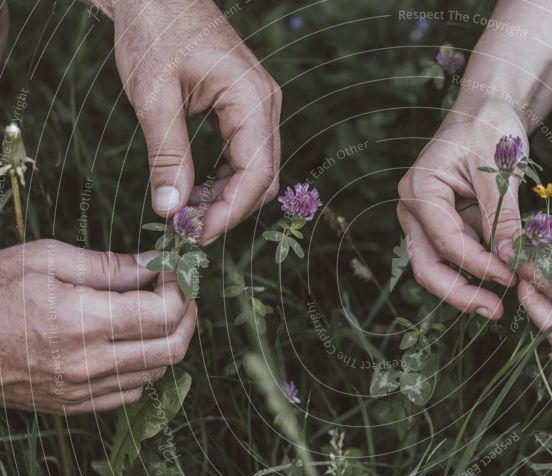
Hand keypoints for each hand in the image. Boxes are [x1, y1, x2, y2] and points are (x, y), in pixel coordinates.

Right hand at [0, 240, 196, 414]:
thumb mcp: (44, 260)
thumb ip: (107, 266)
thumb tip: (154, 262)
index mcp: (81, 321)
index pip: (164, 313)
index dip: (180, 288)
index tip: (172, 270)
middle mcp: (88, 362)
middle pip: (173, 347)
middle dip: (187, 315)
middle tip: (177, 292)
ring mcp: (82, 389)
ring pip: (158, 372)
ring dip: (168, 340)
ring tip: (154, 313)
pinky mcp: (74, 405)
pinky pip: (131, 393)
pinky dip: (144, 367)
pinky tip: (131, 343)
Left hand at [110, 0, 281, 243]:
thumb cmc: (154, 30)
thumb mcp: (153, 96)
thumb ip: (166, 155)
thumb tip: (171, 210)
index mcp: (252, 100)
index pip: (257, 174)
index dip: (230, 212)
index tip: (196, 235)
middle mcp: (265, 107)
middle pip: (263, 179)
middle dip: (229, 210)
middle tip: (189, 230)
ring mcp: (257, 108)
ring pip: (255, 172)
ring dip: (225, 199)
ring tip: (186, 212)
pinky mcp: (242, 111)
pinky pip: (243, 157)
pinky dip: (222, 180)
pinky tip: (194, 189)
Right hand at [397, 103, 523, 318]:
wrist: (488, 108)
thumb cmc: (490, 128)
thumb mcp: (499, 171)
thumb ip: (503, 218)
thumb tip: (512, 260)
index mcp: (420, 190)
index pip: (446, 242)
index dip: (478, 266)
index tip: (512, 278)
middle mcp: (414, 208)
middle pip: (427, 265)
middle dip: (460, 293)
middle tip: (495, 311)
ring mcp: (426, 219)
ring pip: (437, 267)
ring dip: (467, 287)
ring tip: (501, 304)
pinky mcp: (444, 224)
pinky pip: (455, 256)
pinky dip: (476, 270)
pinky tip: (501, 279)